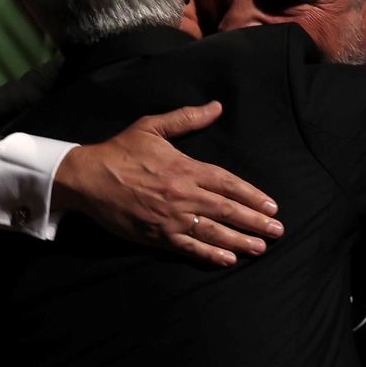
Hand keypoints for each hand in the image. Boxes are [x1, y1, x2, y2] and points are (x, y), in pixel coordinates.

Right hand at [53, 101, 283, 265]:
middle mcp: (183, 194)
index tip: (272, 206)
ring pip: (213, 232)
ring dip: (240, 240)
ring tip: (261, 248)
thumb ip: (187, 119)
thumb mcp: (152, 127)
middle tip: (278, 231)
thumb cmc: (120, 151)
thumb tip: (216, 107)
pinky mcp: (157, 235)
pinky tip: (228, 259)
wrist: (87, 178)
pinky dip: (210, 254)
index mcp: (185, 168)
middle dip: (255, 221)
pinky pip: (189, 247)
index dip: (252, 196)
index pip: (228, 184)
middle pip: (227, 210)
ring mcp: (171, 218)